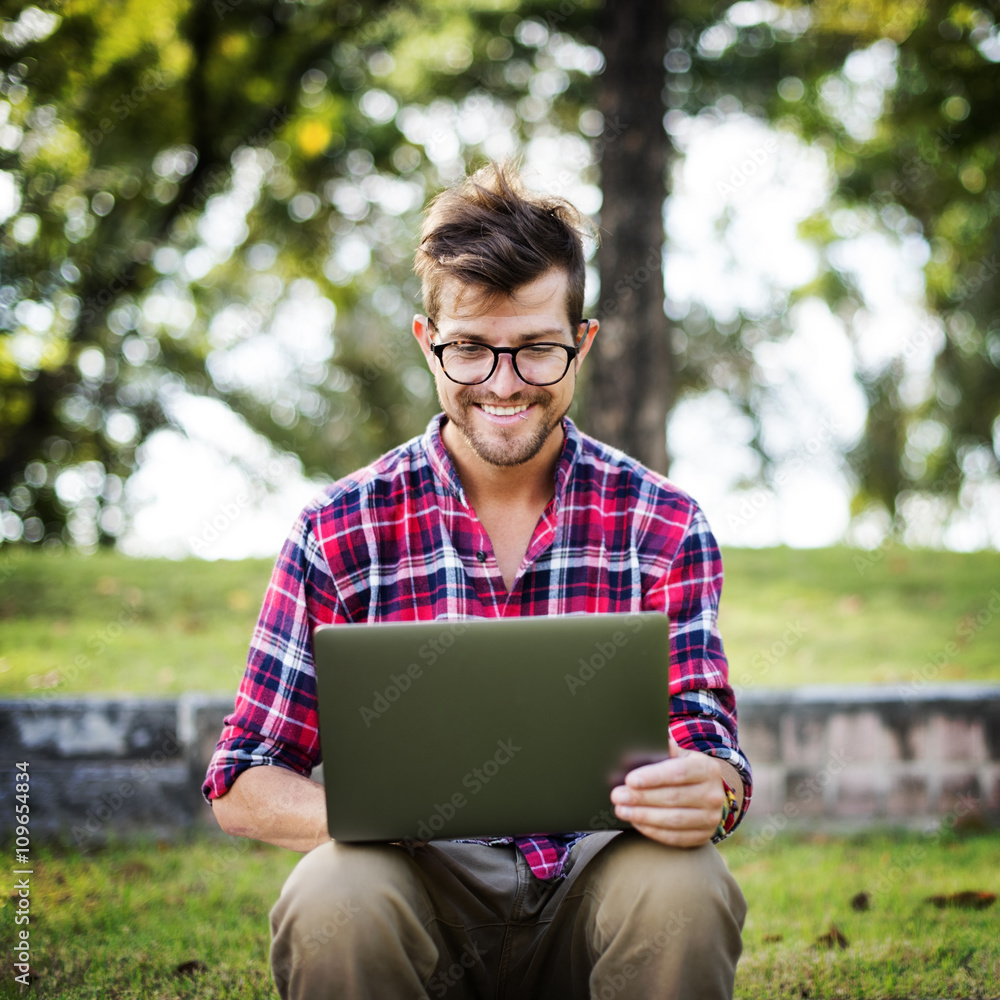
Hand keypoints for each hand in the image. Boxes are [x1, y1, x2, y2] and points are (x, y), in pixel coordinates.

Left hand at [610, 739, 725, 847]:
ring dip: (643, 815)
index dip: (652, 777)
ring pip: (673, 820)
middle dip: (641, 797)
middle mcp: (713, 794)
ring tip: (621, 809)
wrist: (708, 793)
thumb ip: (664, 749)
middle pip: (672, 797)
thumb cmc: (685, 770)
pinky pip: (675, 837)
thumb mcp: (680, 755)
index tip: (629, 780)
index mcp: (707, 768)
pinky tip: (636, 822)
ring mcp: (710, 818)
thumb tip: (642, 739)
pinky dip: (653, 831)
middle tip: (617, 795)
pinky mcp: (703, 836)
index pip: (678, 773)